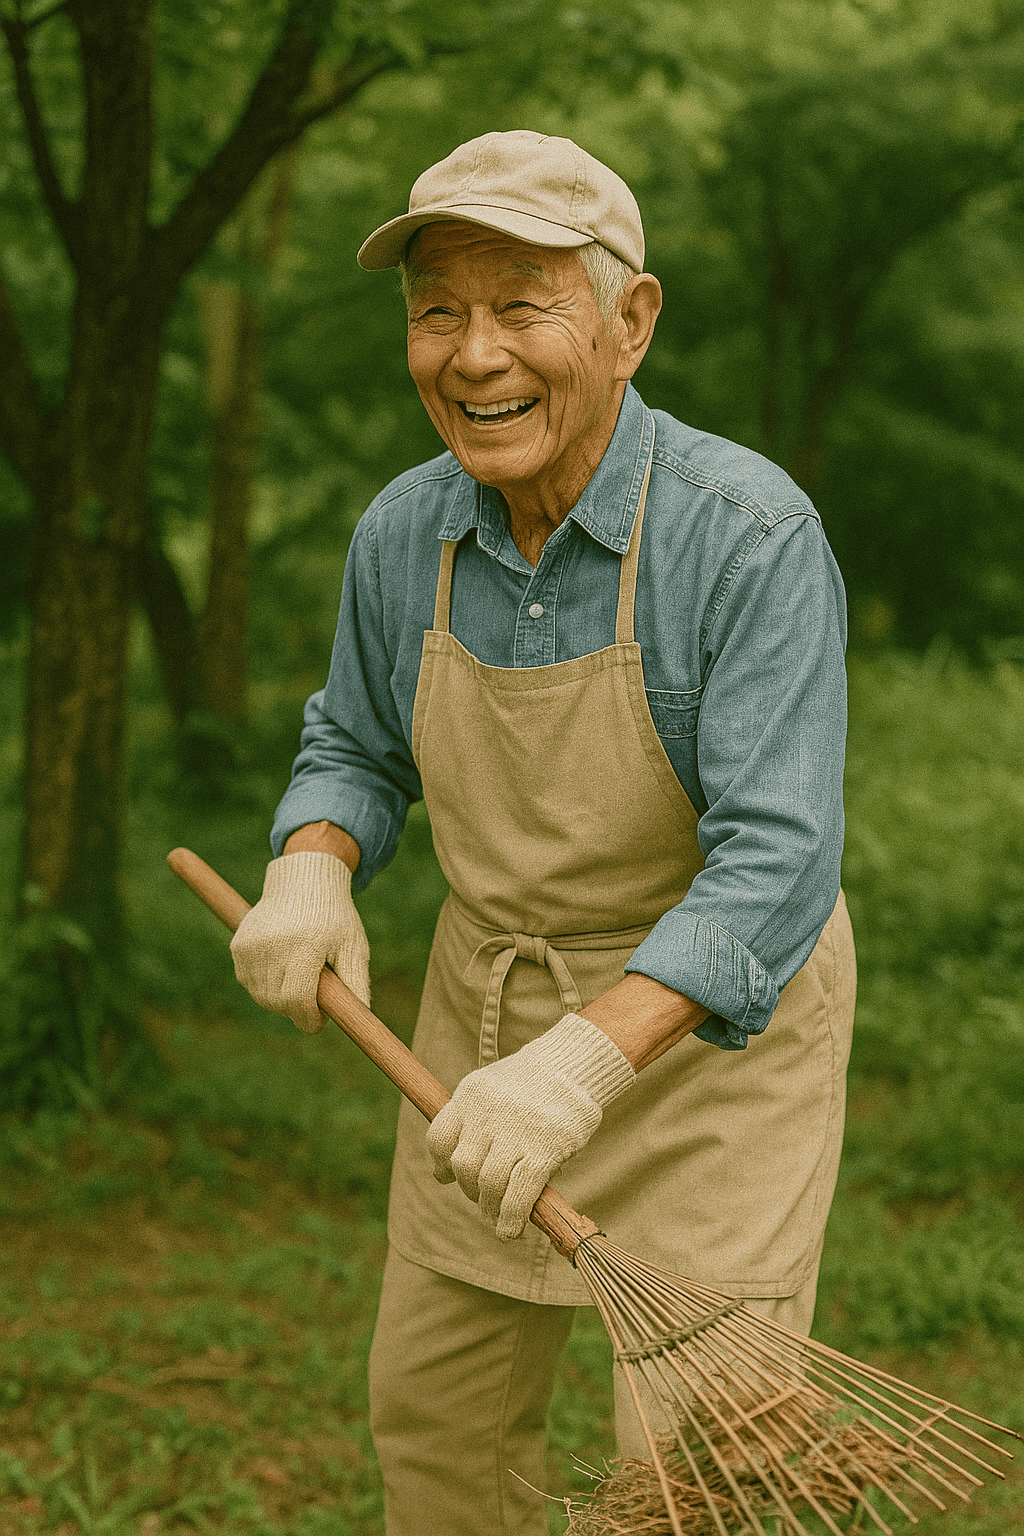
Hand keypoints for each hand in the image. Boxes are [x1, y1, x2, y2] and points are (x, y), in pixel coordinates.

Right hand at [230, 850, 369, 1031]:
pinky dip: (264, 985)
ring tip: (299, 980)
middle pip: (278, 1002)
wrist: (303, 881)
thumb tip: (360, 1016)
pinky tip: (281, 969)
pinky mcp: (238, 945)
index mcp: (305, 945)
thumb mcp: (353, 945)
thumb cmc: (334, 917)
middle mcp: (273, 944)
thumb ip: (357, 982)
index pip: (297, 999)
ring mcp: (251, 945)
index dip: (308, 1019)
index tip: (318, 1021)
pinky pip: (249, 981)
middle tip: (312, 1002)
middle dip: (296, 1010)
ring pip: (262, 995)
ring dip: (280, 999)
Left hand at [425, 1013, 634, 1239]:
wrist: (574, 1064)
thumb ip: (476, 1120)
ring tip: (496, 1217)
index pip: (439, 1138)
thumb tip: (457, 1168)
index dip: (441, 1164)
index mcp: (470, 1095)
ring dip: (489, 1208)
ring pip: (488, 1183)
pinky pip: (519, 1192)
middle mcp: (487, 1113)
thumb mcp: (494, 1087)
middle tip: (482, 1198)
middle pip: (463, 1166)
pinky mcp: (544, 1148)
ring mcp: (516, 1131)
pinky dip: (510, 1217)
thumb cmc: (534, 1081)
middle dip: (469, 1189)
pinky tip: (510, 1230)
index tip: (446, 1177)